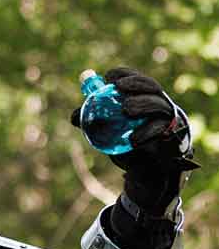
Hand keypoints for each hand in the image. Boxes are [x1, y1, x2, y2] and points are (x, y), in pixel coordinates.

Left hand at [71, 67, 197, 213]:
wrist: (145, 173)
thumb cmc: (128, 147)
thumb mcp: (109, 134)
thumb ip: (94, 123)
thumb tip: (74, 116)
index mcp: (145, 100)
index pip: (136, 81)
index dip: (124, 75)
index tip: (108, 77)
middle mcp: (160, 106)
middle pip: (152, 88)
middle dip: (136, 84)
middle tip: (119, 87)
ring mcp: (169, 120)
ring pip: (160, 106)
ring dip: (143, 104)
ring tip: (126, 109)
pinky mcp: (174, 137)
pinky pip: (162, 131)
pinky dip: (147, 132)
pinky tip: (133, 139)